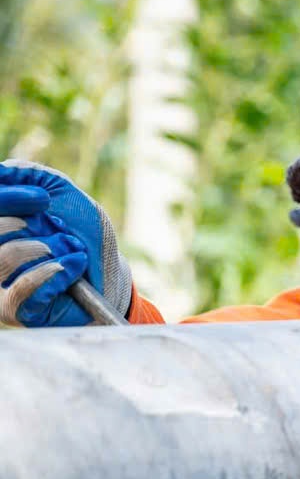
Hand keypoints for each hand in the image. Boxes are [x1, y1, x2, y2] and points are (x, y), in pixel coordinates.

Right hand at [0, 160, 131, 326]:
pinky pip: (24, 285)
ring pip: (8, 256)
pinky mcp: (12, 308)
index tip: (43, 200)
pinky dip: (59, 271)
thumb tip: (2, 170)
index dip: (10, 199)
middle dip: (39, 228)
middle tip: (66, 235)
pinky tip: (76, 266)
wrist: (110, 275)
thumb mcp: (62, 194)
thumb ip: (30, 176)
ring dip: (55, 249)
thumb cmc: (83, 235)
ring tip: (74, 252)